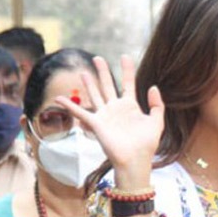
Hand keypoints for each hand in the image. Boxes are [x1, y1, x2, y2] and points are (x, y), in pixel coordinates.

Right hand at [55, 55, 164, 187]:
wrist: (135, 160)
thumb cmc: (147, 144)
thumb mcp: (157, 122)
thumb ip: (157, 104)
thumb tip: (153, 86)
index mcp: (131, 107)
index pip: (128, 84)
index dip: (127, 70)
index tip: (125, 56)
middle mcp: (116, 109)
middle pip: (108, 85)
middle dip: (103, 72)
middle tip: (97, 58)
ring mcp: (105, 115)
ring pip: (95, 95)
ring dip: (89, 84)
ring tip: (83, 71)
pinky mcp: (96, 124)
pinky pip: (80, 113)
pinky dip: (70, 106)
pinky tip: (59, 98)